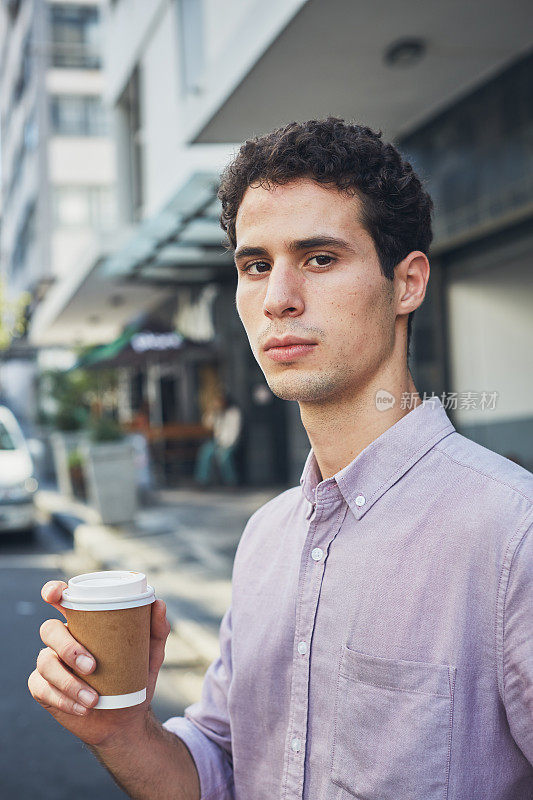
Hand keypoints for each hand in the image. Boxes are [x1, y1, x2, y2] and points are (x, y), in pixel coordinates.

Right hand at [27, 580, 171, 748]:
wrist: (126, 719)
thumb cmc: (135, 678)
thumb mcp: (151, 654)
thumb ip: (157, 629)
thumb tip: (158, 603)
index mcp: (83, 623)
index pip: (61, 600)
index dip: (52, 591)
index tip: (56, 594)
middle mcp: (62, 639)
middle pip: (49, 630)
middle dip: (68, 647)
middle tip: (92, 667)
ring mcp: (50, 664)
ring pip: (45, 663)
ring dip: (68, 682)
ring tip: (93, 699)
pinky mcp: (42, 689)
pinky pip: (41, 689)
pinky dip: (63, 699)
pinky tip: (82, 708)